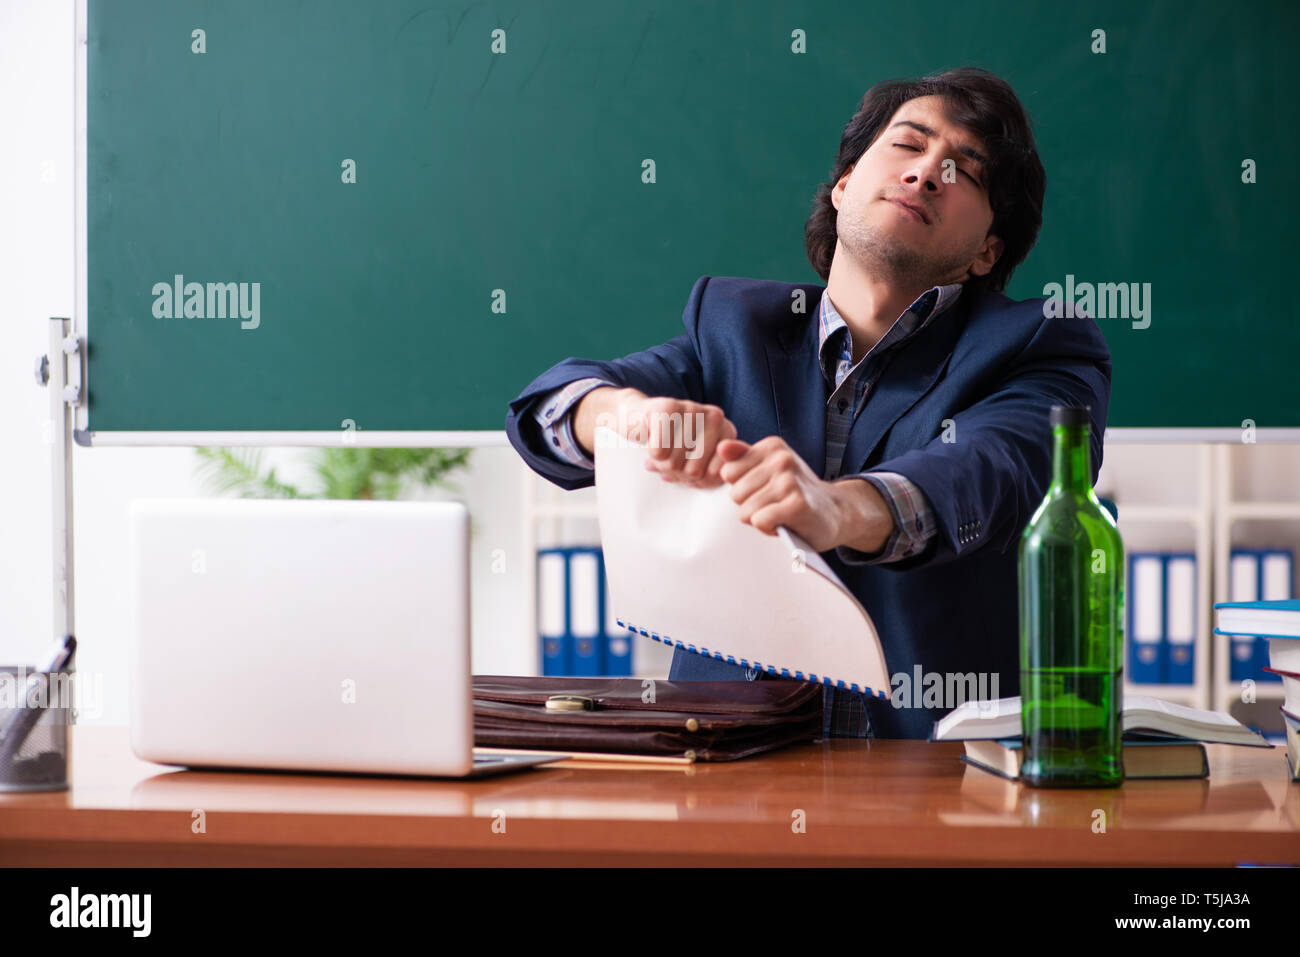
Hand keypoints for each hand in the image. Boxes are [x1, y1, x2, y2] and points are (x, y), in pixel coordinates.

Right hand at [613, 395, 737, 487]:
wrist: (641, 416)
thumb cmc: (671, 444)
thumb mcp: (693, 464)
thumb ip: (708, 477)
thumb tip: (704, 477)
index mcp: (726, 432)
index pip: (714, 475)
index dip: (695, 481)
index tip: (686, 468)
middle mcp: (715, 417)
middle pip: (693, 472)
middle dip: (676, 472)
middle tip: (668, 459)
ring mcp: (693, 409)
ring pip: (674, 462)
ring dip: (660, 463)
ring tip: (660, 449)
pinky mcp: (667, 407)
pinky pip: (659, 452)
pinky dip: (651, 453)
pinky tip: (652, 439)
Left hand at [718, 436, 891, 553]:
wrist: (837, 512)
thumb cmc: (797, 492)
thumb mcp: (770, 468)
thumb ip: (743, 457)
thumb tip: (721, 447)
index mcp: (772, 447)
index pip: (727, 472)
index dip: (742, 488)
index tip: (763, 490)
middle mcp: (781, 460)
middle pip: (735, 494)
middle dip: (750, 506)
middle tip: (774, 504)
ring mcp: (790, 481)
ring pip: (745, 511)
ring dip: (761, 519)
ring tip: (781, 514)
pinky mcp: (797, 505)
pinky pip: (760, 521)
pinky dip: (769, 529)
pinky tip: (785, 523)